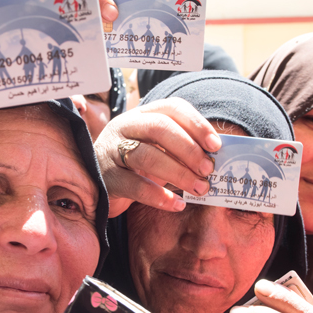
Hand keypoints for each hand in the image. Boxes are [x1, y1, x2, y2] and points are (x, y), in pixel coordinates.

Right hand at [94, 98, 220, 216]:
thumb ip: (180, 148)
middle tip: (208, 169)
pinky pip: (134, 186)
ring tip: (199, 188)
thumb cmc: (134, 166)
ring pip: (146, 156)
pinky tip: (177, 204)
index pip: (171, 108)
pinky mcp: (106, 178)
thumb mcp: (155, 149)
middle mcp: (124, 127)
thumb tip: (216, 158)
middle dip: (188, 148)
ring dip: (178, 172)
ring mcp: (111, 151)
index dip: (196, 124)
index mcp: (141, 115)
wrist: (95, 184)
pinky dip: (159, 196)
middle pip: (158, 128)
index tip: (216, 145)